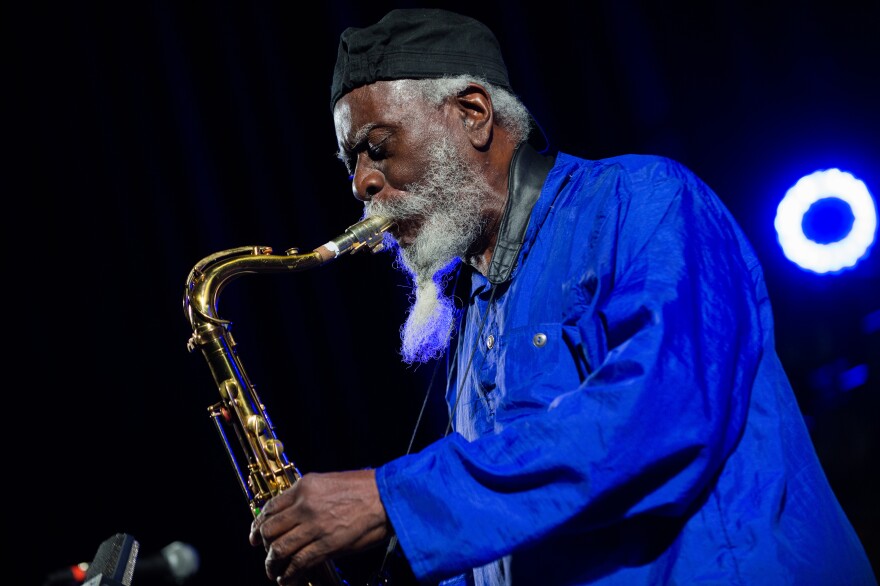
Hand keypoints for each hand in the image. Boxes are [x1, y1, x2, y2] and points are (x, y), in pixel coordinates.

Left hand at [249, 469, 389, 584]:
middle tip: (265, 553)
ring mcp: (314, 526)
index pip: (270, 507)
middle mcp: (305, 505)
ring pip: (279, 549)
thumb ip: (309, 496)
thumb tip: (294, 513)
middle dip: (263, 545)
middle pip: (270, 529)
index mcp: (305, 486)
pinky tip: (287, 579)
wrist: (388, 497)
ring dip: (272, 564)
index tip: (256, 534)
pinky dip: (289, 574)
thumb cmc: (365, 488)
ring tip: (274, 572)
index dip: (258, 524)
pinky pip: (298, 563)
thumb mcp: (329, 482)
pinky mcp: (326, 545)